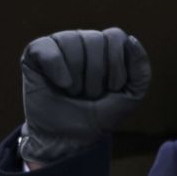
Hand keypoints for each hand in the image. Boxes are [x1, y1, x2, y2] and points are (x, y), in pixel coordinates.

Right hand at [18, 27, 149, 164]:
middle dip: (96, 76)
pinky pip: (48, 49)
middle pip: (94, 39)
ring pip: (72, 42)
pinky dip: (57, 70)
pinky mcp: (35, 54)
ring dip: (77, 78)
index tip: (112, 89)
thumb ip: (141, 70)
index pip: (115, 36)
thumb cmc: (99, 116)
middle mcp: (82, 39)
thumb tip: (130, 39)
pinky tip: (59, 85)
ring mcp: (58, 44)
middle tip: (90, 95)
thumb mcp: (130, 97)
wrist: (69, 138)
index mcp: (106, 46)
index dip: (116, 65)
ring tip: (74, 92)